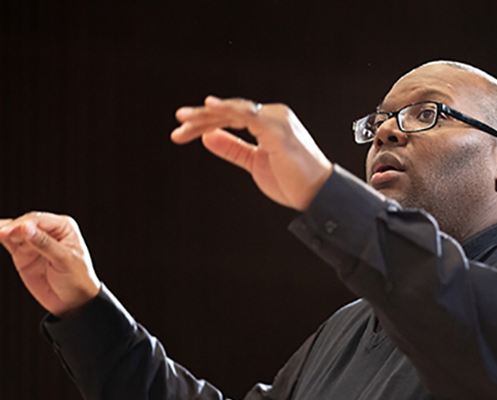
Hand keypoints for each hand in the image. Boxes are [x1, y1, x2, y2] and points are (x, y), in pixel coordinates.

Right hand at [0, 212, 100, 316]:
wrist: (73, 302)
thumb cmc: (77, 279)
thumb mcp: (64, 261)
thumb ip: (44, 244)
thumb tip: (25, 227)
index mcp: (63, 227)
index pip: (38, 221)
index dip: (22, 225)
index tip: (8, 232)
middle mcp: (48, 230)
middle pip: (22, 223)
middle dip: (7, 227)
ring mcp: (33, 242)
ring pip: (12, 231)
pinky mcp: (23, 253)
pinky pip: (8, 242)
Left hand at [170, 96, 332, 210]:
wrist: (317, 195)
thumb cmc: (292, 181)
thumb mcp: (253, 162)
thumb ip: (232, 148)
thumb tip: (207, 136)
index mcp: (268, 122)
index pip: (231, 117)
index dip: (204, 123)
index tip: (181, 133)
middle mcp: (272, 116)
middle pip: (230, 111)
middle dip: (201, 118)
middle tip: (178, 122)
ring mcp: (276, 120)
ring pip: (235, 110)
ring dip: (208, 114)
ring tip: (185, 118)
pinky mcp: (278, 130)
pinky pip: (249, 115)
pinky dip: (229, 110)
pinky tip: (210, 107)